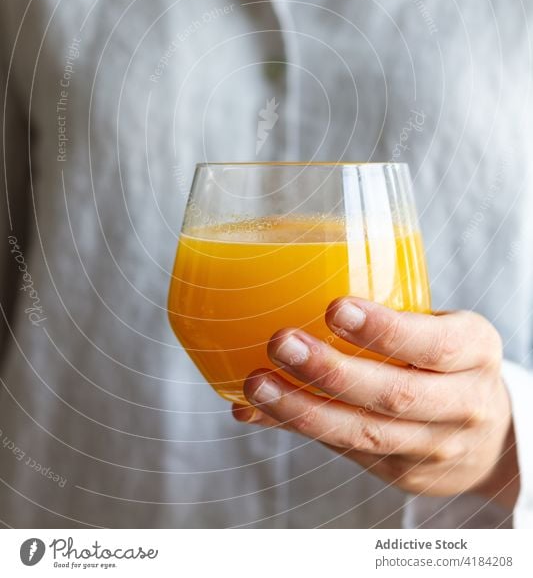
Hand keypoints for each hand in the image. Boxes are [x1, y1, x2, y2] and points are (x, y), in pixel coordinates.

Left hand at [233, 299, 518, 507]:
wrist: (491, 437)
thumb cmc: (449, 362)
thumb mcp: (445, 328)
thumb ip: (394, 315)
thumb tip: (297, 285)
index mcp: (476, 351)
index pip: (435, 344)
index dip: (385, 330)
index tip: (336, 308)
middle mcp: (464, 404)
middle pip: (397, 395)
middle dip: (333, 372)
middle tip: (281, 343)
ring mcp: (435, 447)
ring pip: (365, 434)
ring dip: (303, 409)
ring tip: (258, 385)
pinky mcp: (403, 474)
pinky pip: (345, 451)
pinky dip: (298, 428)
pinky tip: (258, 411)